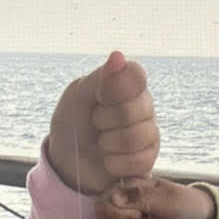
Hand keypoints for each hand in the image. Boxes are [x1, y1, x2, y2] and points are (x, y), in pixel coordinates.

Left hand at [46, 51, 157, 195]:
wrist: (68, 162)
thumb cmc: (72, 124)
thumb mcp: (77, 96)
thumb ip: (99, 77)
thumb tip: (118, 55)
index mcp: (127, 84)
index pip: (136, 75)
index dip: (115, 88)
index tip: (98, 97)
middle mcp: (143, 106)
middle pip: (135, 108)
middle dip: (105, 119)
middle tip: (95, 123)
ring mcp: (149, 133)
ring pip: (139, 135)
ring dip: (110, 142)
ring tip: (101, 143)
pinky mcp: (149, 159)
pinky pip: (140, 160)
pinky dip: (116, 163)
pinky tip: (108, 160)